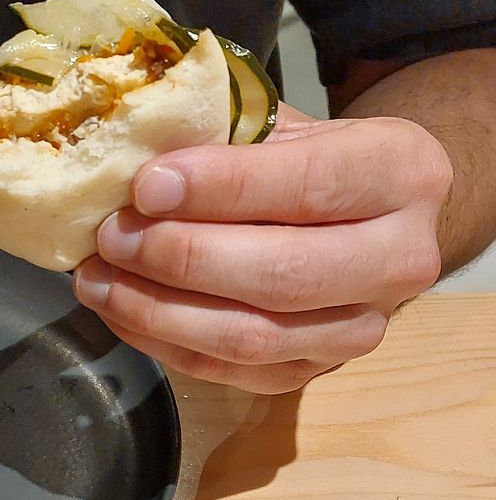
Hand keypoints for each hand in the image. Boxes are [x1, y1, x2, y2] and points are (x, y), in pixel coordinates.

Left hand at [72, 106, 452, 392]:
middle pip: (281, 275)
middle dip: (181, 258)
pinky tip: (119, 308)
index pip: (309, 185)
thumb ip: (226, 137)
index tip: (146, 185)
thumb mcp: (285, 126)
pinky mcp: (312, 373)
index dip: (222, 189)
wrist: (365, 218)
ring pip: (251, 337)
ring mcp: (359, 329)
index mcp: (401, 174)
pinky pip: (228, 371)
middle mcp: (398, 260)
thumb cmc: (312, 160)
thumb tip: (130, 154)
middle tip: (112, 235)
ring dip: (159, 311)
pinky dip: (162, 343)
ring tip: (98, 278)